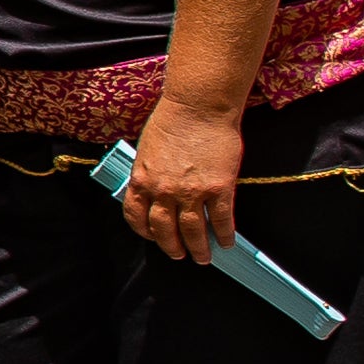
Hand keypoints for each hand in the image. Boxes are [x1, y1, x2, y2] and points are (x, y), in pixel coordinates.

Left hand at [118, 97, 245, 267]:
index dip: (146, 233)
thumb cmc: (172, 121)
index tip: (153, 238)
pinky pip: (221, 220)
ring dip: (198, 249)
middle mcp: (163, 192)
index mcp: (142, 181)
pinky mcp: (219, 188)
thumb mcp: (147, 151)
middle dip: (172, 248)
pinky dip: (224, 235)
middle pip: (164, 231)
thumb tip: (153, 192)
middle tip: (180, 255)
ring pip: (193, 232)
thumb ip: (149, 175)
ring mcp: (191, 192)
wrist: (199, 106)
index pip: (136, 218)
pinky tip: (227, 242)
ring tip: (203, 257)